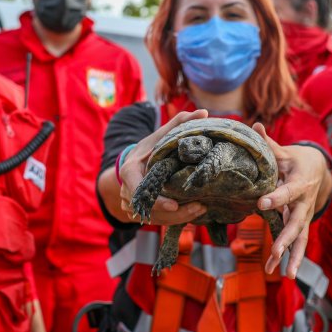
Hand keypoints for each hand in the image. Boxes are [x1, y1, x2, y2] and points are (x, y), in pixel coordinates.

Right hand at [119, 109, 208, 225]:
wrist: (133, 163)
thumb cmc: (150, 147)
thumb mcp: (161, 135)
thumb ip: (180, 122)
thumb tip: (203, 112)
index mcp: (130, 171)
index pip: (138, 189)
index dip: (156, 200)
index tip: (174, 204)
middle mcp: (129, 190)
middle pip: (151, 208)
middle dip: (175, 212)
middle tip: (198, 207)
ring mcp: (135, 203)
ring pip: (156, 217)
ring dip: (179, 217)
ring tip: (201, 210)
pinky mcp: (143, 211)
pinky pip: (159, 219)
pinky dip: (176, 218)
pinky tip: (194, 213)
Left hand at [253, 123, 331, 278]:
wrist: (319, 170)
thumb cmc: (296, 159)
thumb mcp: (284, 151)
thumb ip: (268, 144)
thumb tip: (253, 126)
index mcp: (299, 181)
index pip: (287, 191)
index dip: (276, 197)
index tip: (262, 203)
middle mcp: (304, 202)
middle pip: (296, 222)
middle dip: (286, 238)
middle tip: (274, 251)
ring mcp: (304, 215)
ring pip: (300, 238)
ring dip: (292, 256)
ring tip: (284, 274)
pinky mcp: (302, 224)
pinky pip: (298, 243)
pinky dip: (290, 258)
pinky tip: (280, 273)